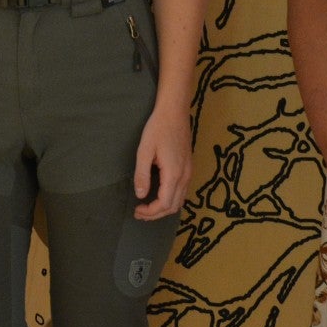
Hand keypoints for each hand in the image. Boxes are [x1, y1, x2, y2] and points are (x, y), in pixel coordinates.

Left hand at [133, 106, 193, 220]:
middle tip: (139, 213)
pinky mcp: (189, 167)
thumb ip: (142, 175)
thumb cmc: (158, 128)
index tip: (137, 210)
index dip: (150, 212)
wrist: (175, 112)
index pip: (164, 204)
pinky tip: (159, 195)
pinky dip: (171, 199)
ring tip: (147, 207)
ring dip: (164, 208)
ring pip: (180, 200)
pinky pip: (182, 191)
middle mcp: (185, 176)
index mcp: (174, 174)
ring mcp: (189, 172)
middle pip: (174, 206)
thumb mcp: (144, 150)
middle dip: (156, 214)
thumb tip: (140, 195)